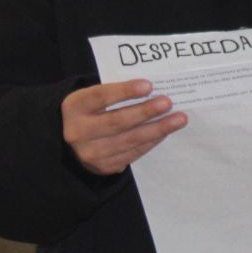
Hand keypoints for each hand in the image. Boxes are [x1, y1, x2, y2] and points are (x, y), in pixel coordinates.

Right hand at [62, 79, 185, 175]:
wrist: (72, 143)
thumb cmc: (92, 111)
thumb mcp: (93, 98)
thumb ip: (115, 93)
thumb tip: (153, 89)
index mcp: (74, 107)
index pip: (99, 97)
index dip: (124, 91)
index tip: (148, 86)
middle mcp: (77, 132)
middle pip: (116, 121)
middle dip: (145, 112)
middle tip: (168, 102)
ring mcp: (90, 152)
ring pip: (129, 140)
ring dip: (157, 129)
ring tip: (179, 119)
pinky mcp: (103, 167)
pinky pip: (133, 153)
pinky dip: (151, 141)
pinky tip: (165, 132)